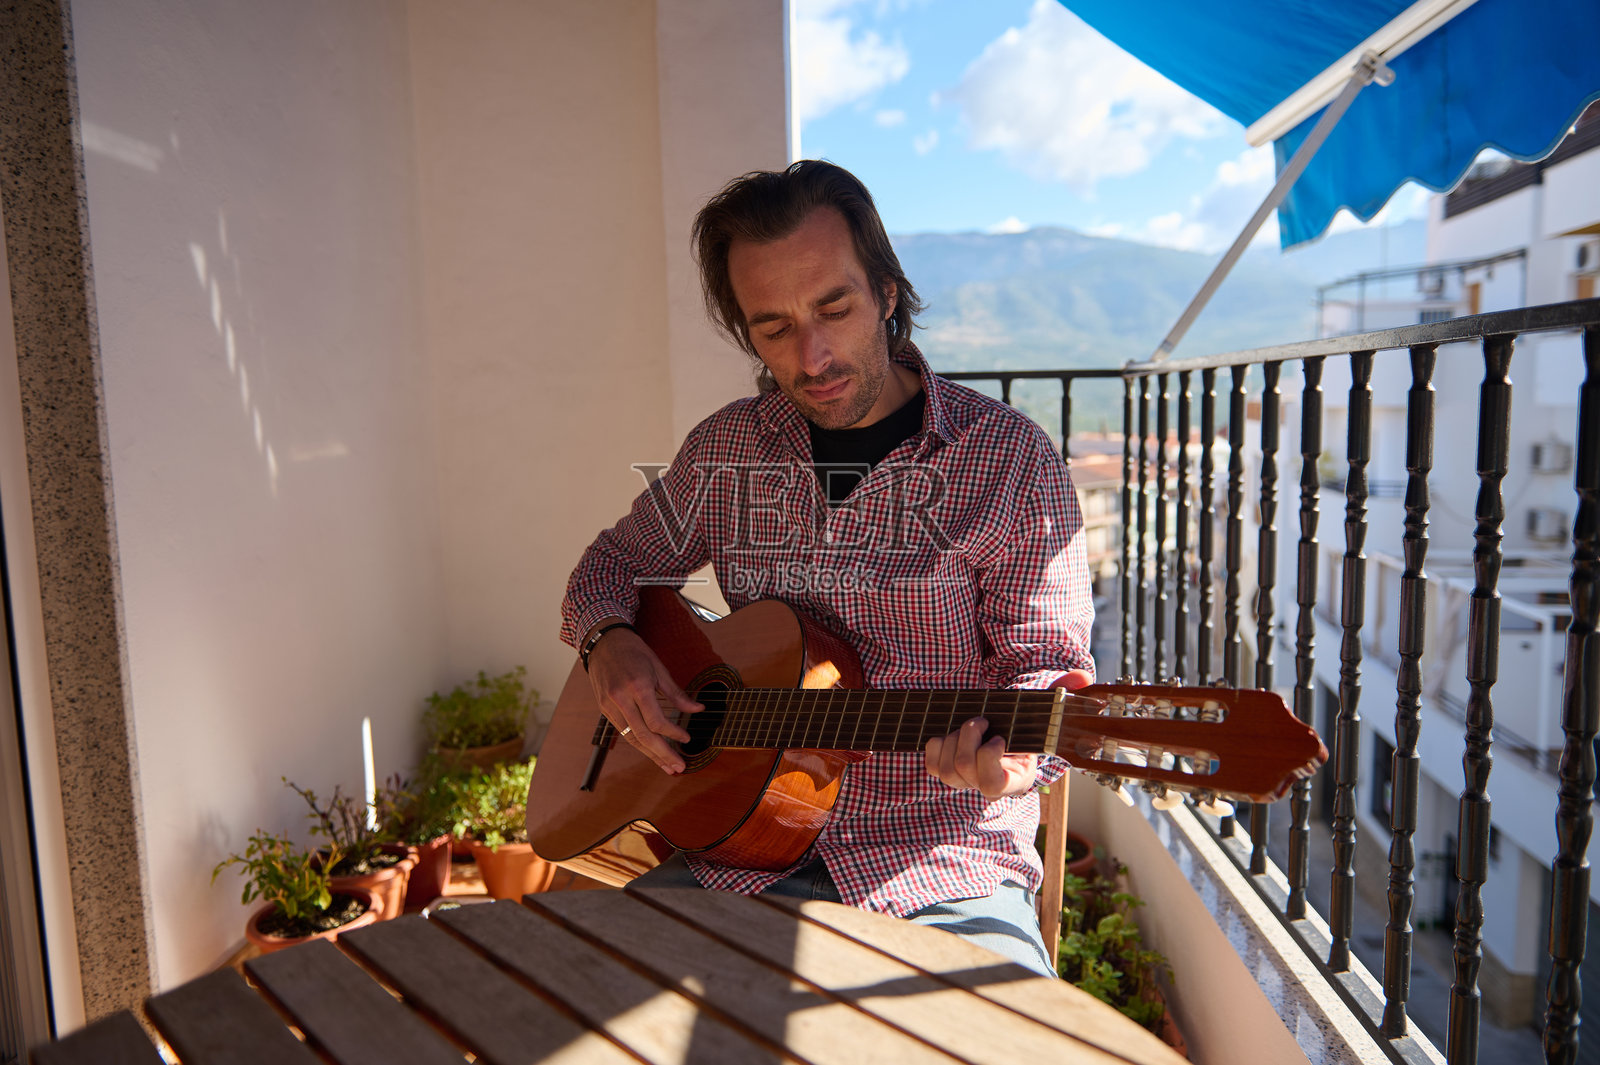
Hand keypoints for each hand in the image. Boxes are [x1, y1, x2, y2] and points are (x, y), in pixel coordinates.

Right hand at [586, 623, 701, 774]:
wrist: (603, 642)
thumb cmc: (633, 651)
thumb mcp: (659, 668)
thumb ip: (677, 693)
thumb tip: (697, 709)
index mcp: (638, 687)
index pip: (657, 721)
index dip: (673, 734)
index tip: (687, 739)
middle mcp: (621, 699)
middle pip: (644, 736)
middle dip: (663, 754)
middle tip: (678, 767)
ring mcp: (610, 706)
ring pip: (631, 738)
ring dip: (650, 755)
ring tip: (666, 766)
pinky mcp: (604, 709)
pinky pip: (623, 732)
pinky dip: (638, 743)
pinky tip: (650, 751)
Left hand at [924, 669, 1093, 799]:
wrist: (1005, 732)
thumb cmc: (1025, 724)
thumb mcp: (1045, 711)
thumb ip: (1062, 694)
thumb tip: (1082, 677)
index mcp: (1016, 779)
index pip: (992, 783)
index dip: (988, 757)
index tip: (1000, 736)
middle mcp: (987, 785)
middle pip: (963, 768)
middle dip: (968, 736)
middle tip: (981, 720)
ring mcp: (965, 782)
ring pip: (947, 768)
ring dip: (953, 737)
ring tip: (971, 724)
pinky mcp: (946, 772)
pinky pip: (933, 763)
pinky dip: (937, 743)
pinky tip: (951, 731)